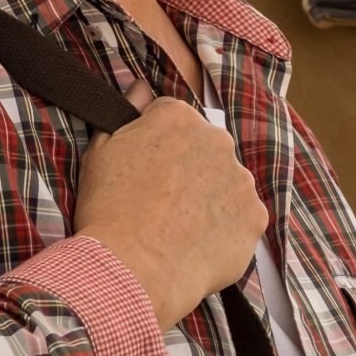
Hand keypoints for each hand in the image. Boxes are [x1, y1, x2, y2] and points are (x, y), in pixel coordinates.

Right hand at [74, 81, 268, 328]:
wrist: (133, 268)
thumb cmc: (108, 209)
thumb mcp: (101, 151)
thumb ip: (127, 112)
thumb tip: (141, 87)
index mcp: (179, 117)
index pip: (172, 121)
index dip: (155, 147)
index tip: (144, 173)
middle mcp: (218, 139)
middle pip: (204, 150)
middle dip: (188, 171)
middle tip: (160, 204)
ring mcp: (241, 179)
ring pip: (225, 184)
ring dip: (209, 199)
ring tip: (177, 229)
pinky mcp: (255, 216)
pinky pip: (240, 219)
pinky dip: (224, 230)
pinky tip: (196, 246)